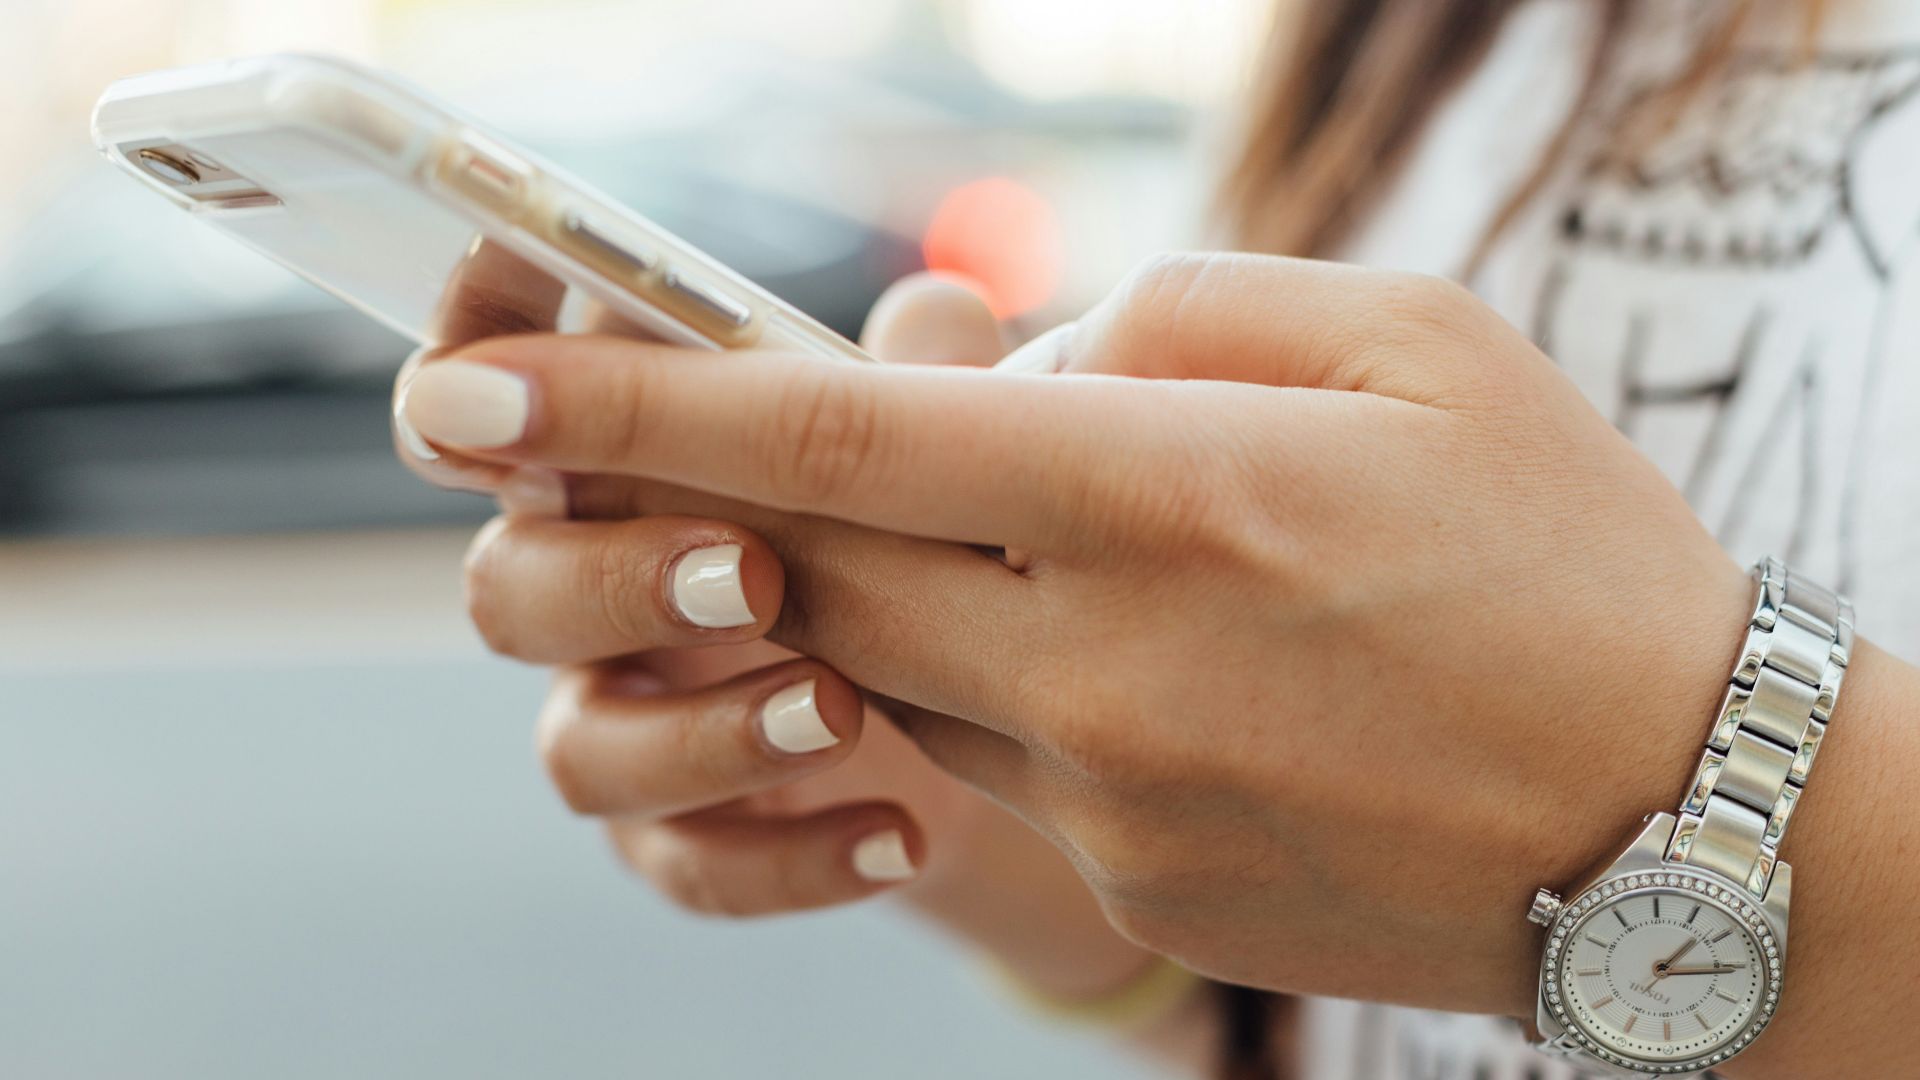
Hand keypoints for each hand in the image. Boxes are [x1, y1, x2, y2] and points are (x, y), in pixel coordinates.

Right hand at [394, 268, 1154, 995]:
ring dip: (701, 732)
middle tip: (754, 572)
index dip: (464, 376)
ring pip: (580, 750)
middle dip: (614, 578)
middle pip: (508, 588)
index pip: (492, 408)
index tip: (499, 373)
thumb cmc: (923, 529)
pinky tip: (899, 834)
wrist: (993, 715)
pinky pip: (689, 865)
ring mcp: (629, 720)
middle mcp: (592, 589)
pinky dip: (790, 856)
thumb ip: (922, 376)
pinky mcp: (683, 834)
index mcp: (619, 463)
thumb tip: (939, 311)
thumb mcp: (937, 445)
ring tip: (842, 709)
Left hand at [398, 252, 1757, 1016]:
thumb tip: (1016, 357)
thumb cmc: (1567, 550)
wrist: (1683, 820)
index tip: (479, 391)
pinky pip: (989, 758)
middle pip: (811, 568)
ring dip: (867, 585)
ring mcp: (1112, 796)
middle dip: (695, 503)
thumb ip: (1179, 315)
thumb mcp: (1413, 344)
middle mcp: (1111, 659)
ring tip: (988, 527)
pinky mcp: (1133, 881)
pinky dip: (990, 676)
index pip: (837, 437)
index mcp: (1178, 492)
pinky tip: (1109, 644)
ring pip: (886, 669)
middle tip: (626, 447)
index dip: (634, 406)